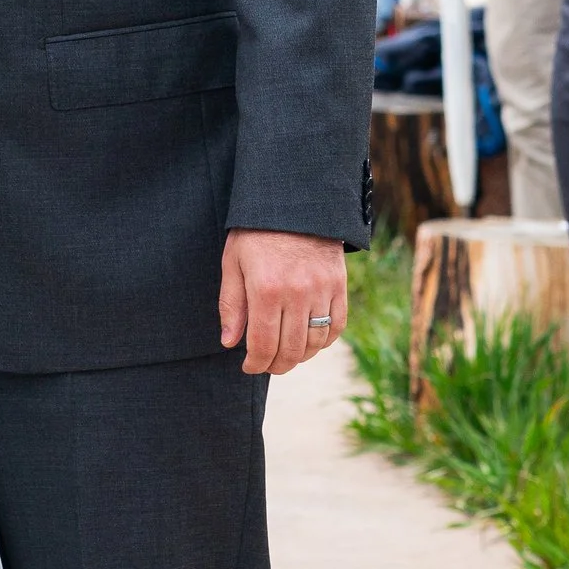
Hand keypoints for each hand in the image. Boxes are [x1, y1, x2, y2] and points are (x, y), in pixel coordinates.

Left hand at [220, 228, 346, 375]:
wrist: (294, 201)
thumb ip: (231, 304)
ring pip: (315, 342)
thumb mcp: (233, 262)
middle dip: (276, 365)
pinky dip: (324, 340)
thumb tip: (229, 342)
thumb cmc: (256, 231)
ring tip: (286, 355)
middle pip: (290, 349)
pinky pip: (338, 325)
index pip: (262, 343)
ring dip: (300, 356)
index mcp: (265, 289)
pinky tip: (309, 341)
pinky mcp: (339, 284)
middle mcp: (297, 293)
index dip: (255, 363)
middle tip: (267, 365)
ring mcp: (322, 289)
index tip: (249, 366)